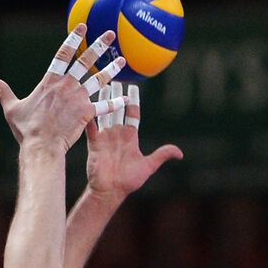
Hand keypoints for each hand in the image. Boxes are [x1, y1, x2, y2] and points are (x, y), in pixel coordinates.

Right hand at [0, 24, 127, 152]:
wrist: (41, 146)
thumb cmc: (26, 129)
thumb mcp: (12, 108)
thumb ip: (4, 92)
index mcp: (50, 81)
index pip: (63, 54)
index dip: (73, 40)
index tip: (83, 28)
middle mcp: (66, 85)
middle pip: (85, 61)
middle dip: (99, 46)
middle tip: (110, 35)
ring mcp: (78, 99)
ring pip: (98, 80)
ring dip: (111, 69)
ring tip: (123, 60)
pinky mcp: (86, 114)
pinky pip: (104, 107)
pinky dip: (115, 103)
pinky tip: (126, 97)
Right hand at [86, 85, 181, 199]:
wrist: (110, 191)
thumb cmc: (129, 181)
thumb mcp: (149, 166)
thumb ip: (162, 155)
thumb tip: (180, 154)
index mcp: (130, 137)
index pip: (132, 114)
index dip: (133, 100)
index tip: (133, 86)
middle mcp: (117, 134)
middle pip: (117, 109)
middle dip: (116, 93)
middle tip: (115, 76)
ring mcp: (105, 137)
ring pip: (104, 113)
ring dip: (102, 98)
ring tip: (100, 82)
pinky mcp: (94, 142)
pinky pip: (91, 126)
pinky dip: (89, 115)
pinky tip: (87, 102)